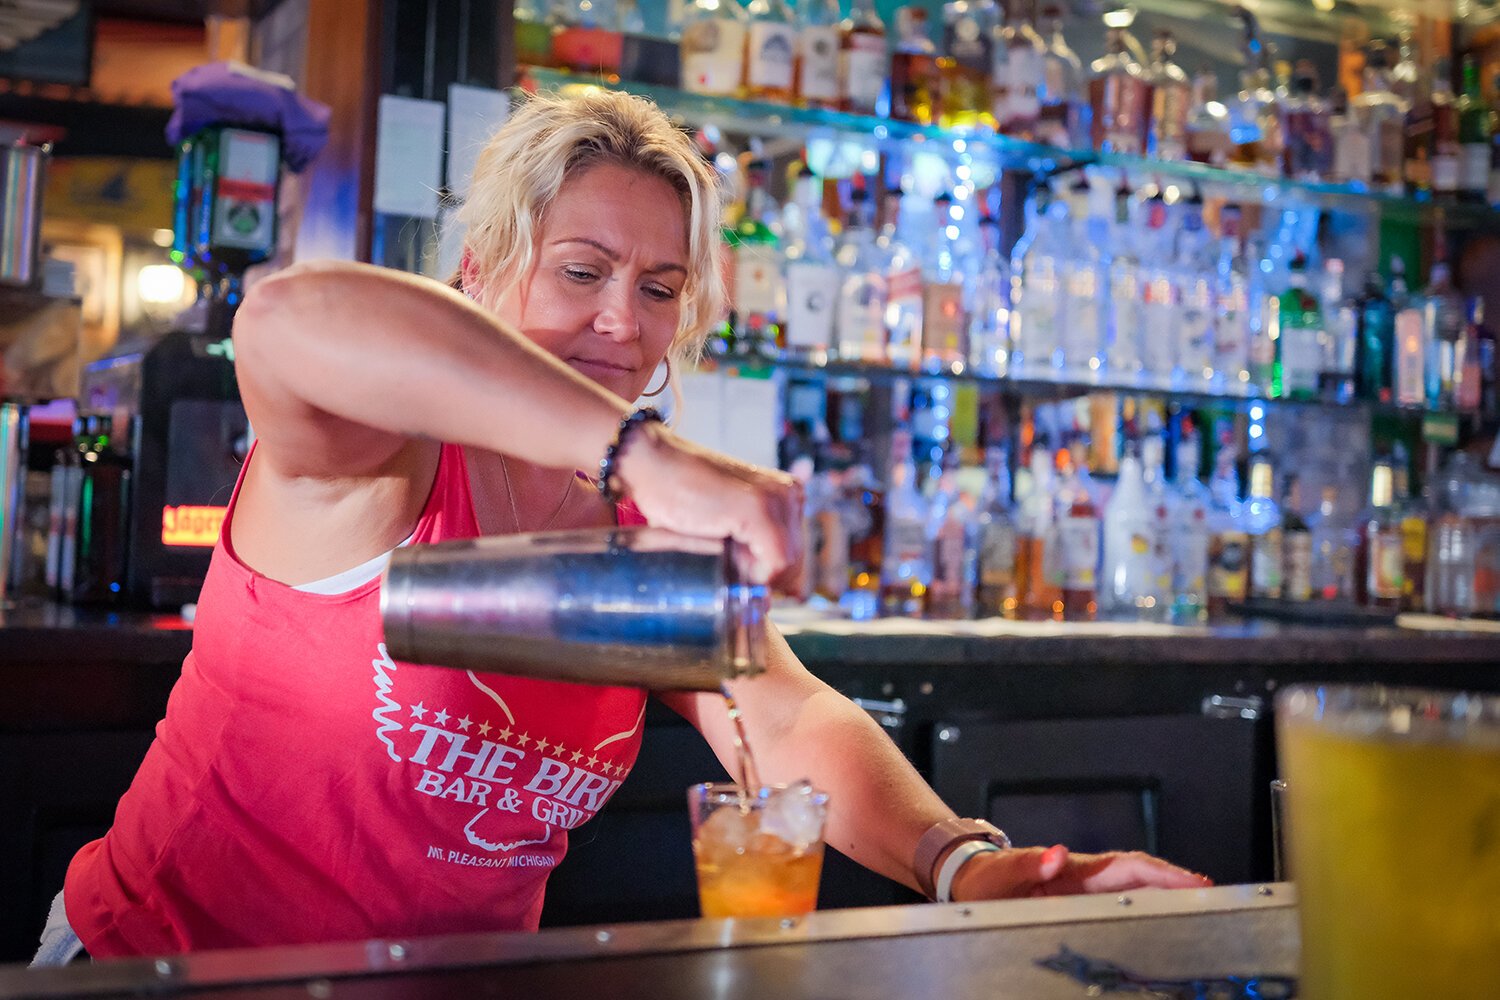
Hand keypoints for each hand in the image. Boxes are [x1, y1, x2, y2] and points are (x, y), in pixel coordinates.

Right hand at [614, 422, 804, 590]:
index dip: (767, 575)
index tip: (737, 570)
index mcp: (786, 495)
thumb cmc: (679, 499)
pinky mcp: (759, 508)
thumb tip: (784, 597)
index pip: (795, 556)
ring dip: (755, 576)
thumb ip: (755, 553)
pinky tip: (729, 562)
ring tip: (722, 557)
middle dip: (763, 577)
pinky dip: (756, 574)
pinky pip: (777, 562)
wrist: (652, 465)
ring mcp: (777, 498)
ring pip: (788, 566)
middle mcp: (789, 493)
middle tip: (726, 565)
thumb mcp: (729, 529)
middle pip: (795, 563)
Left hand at [949, 845, 1212, 901]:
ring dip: (1164, 893)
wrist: (970, 878)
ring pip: (1132, 887)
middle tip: (1210, 895)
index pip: (1125, 867)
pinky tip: (1161, 916)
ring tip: (1198, 906)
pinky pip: (1117, 899)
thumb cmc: (987, 877)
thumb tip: (1056, 855)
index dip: (1161, 874)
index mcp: (1071, 869)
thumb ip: (1029, 865)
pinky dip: (1143, 903)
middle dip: (1175, 882)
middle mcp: (1082, 875)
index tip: (1192, 882)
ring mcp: (1081, 887)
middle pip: (1138, 874)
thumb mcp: (1003, 874)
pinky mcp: (1076, 899)